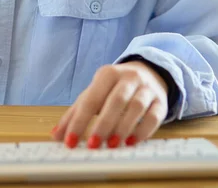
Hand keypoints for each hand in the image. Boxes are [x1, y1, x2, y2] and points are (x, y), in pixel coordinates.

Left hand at [51, 61, 168, 148]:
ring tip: (112, 145)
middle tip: (93, 145)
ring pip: (136, 107)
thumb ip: (76, 113)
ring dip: (123, 128)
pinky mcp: (160, 101)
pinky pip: (154, 116)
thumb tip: (56, 135)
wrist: (148, 73)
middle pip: (116, 100)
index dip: (80, 120)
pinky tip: (131, 142)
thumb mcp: (95, 93)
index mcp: (107, 73)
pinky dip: (143, 131)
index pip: (91, 98)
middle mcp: (128, 77)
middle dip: (103, 124)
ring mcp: (146, 88)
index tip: (70, 141)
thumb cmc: (114, 87)